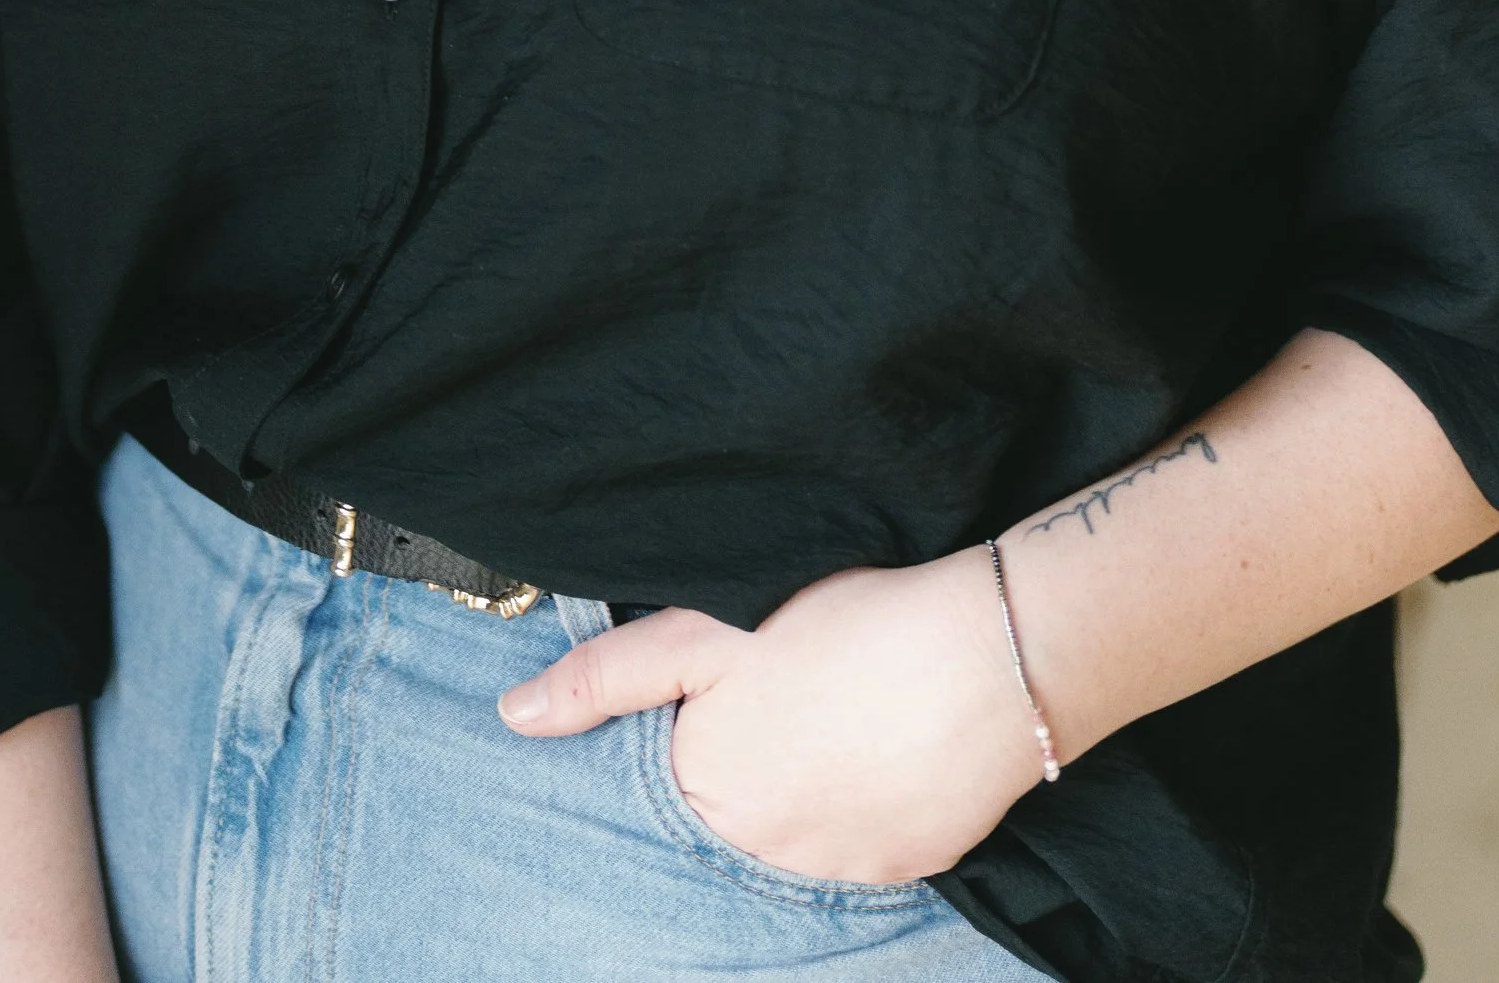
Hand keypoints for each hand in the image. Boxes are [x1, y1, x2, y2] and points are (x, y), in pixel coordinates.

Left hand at [497, 548, 1041, 884]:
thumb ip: (608, 675)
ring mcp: (837, 872)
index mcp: (706, 791)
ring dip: (805, 794)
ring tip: (841, 717)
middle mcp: (762, 853)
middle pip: (731, 819)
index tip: (729, 699)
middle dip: (748, 769)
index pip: (668, 789)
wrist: (986, 653)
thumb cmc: (842, 626)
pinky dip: (867, 809)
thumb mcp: (707, 631)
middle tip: (793, 702)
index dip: (692, 739)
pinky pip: (865, 850)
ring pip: (797, 840)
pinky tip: (885, 748)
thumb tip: (512, 717)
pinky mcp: (906, 870)